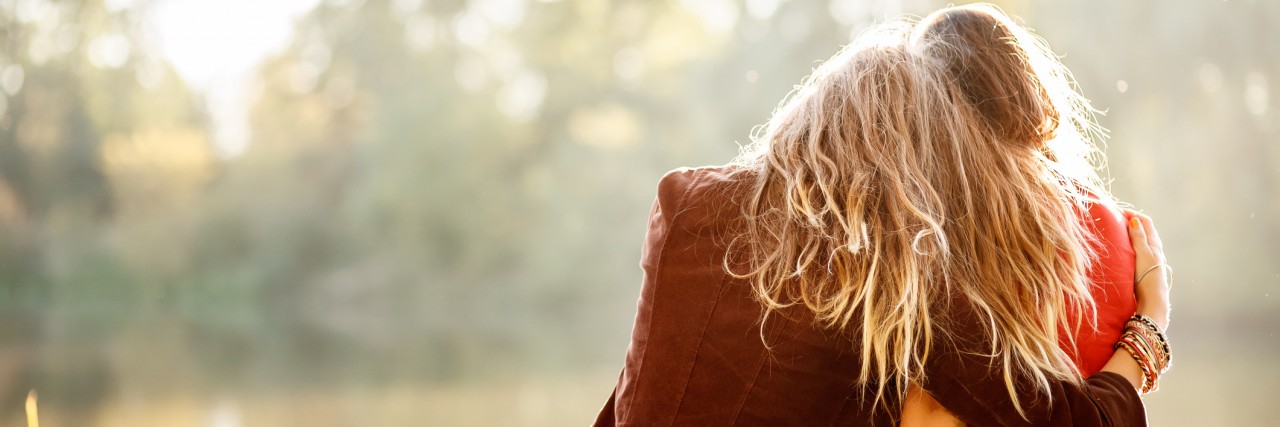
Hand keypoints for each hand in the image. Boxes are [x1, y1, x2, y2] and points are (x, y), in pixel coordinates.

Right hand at [1125, 211, 1169, 329]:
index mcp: (1154, 244)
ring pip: (1140, 240)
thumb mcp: (1142, 254)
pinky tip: (1121, 251)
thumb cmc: (1147, 277)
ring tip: (1115, 233)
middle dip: (1130, 222)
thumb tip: (1135, 220)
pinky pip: (1137, 250)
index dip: (1132, 214)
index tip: (1117, 211)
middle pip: (1143, 229)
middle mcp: (1154, 250)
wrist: (1152, 301)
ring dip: (1129, 234)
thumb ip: (1138, 237)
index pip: (1145, 221)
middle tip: (1114, 220)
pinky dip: (1129, 245)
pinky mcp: (1145, 268)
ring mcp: (1150, 259)